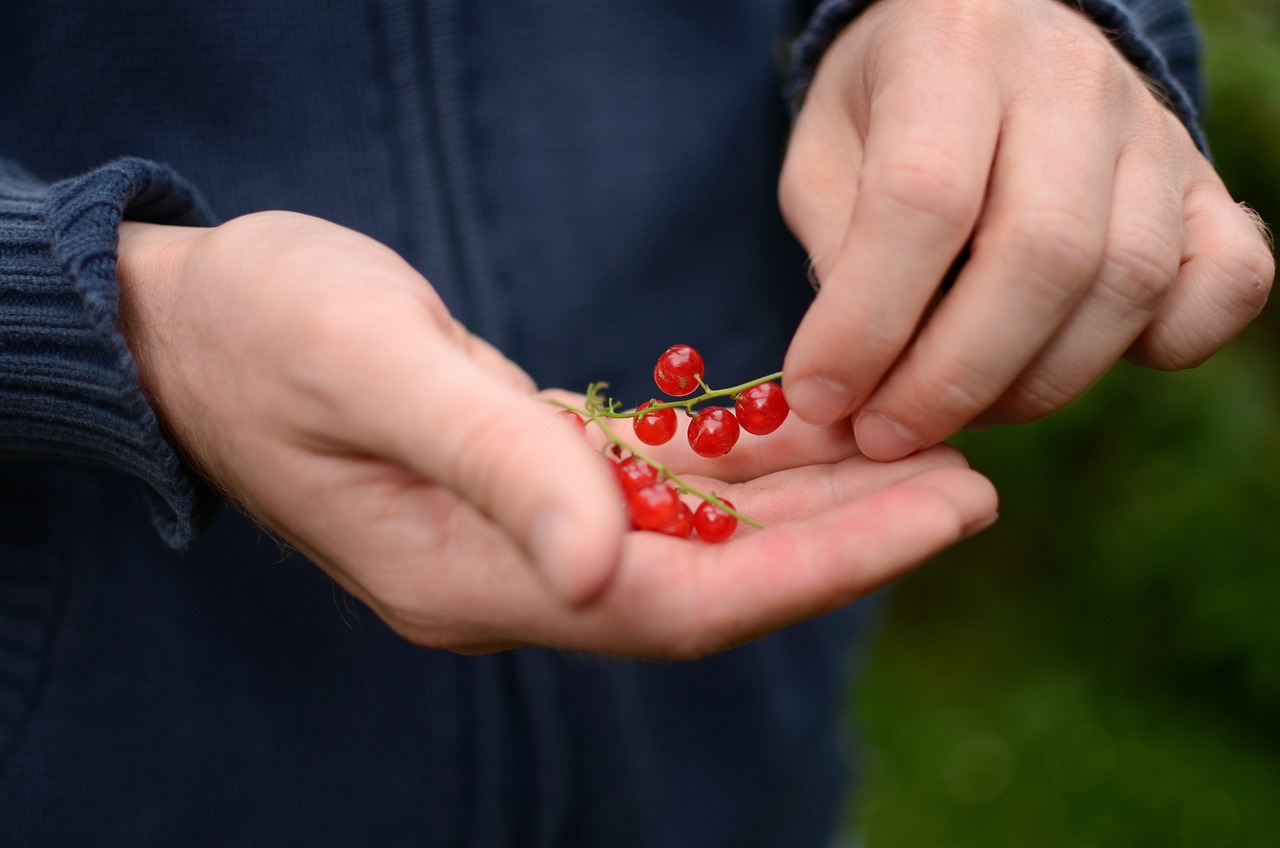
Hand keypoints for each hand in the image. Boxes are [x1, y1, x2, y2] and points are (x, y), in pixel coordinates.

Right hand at [116, 212, 995, 656]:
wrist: (185, 324)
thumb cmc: (265, 328)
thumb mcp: (369, 367)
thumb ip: (492, 462)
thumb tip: (602, 570)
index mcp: (476, 573)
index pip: (685, 599)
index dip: (821, 566)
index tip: (944, 515)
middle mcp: (513, 576)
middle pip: (714, 580)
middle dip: (849, 540)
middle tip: (975, 486)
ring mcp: (518, 538)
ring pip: (698, 537)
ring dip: (811, 502)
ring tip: (924, 455)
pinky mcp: (523, 485)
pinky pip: (656, 490)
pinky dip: (736, 463)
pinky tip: (810, 427)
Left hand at [779, 0, 1273, 460]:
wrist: (990, 37)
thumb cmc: (888, 112)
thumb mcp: (824, 157)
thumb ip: (836, 254)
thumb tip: (854, 379)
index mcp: (953, 51)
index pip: (923, 198)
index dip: (867, 320)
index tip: (819, 397)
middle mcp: (1070, 80)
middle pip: (1041, 254)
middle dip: (951, 378)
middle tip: (885, 434)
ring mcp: (1154, 132)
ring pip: (1128, 282)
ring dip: (1032, 384)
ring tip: (953, 411)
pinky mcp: (1205, 186)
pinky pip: (1226, 284)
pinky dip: (1164, 347)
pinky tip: (1067, 362)